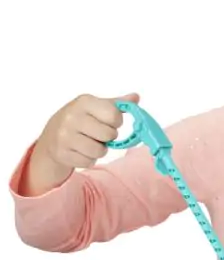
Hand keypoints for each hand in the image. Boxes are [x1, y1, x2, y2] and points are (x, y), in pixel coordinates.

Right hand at [21, 93, 138, 195]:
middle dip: (108, 137)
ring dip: (100, 149)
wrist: (51, 136)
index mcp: (84, 102)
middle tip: (98, 134)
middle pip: (109, 134)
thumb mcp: (97, 106)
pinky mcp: (61, 153)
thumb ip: (118, 103)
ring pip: (100, 151)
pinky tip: (81, 150)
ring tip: (90, 142)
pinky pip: (89, 162)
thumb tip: (136, 97)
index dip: (116, 121)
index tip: (108, 121)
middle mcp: (72, 117)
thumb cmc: (81, 119)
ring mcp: (64, 136)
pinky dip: (89, 159)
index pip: (114, 115)